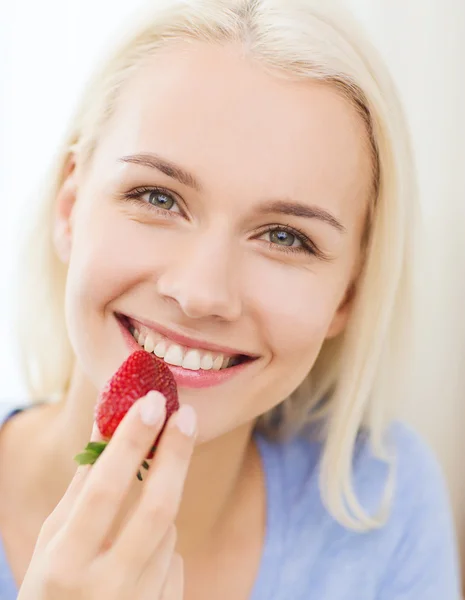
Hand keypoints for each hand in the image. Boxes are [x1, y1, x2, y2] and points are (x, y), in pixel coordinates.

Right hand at [17, 391, 196, 599]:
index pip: (105, 491)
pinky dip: (160, 543)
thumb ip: (84, 483)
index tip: (151, 403)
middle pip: (157, 508)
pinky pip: (174, 558)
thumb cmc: (54, 584)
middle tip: (186, 414)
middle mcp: (106, 588)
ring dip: (157, 508)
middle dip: (175, 454)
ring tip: (129, 523)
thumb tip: (108, 420)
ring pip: (168, 529)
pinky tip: (137, 560)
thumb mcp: (54, 537)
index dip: (130, 443)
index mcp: (66, 563)